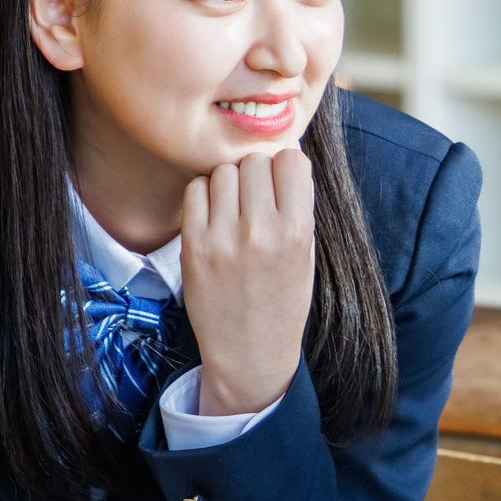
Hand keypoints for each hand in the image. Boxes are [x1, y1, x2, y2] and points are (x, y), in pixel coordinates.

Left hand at [182, 149, 315, 415]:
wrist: (249, 352)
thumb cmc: (283, 301)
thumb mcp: (306, 254)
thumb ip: (297, 205)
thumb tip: (283, 148)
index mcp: (296, 233)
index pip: (291, 160)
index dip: (287, 166)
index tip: (283, 180)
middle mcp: (260, 232)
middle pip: (255, 161)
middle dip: (258, 172)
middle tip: (257, 197)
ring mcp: (222, 239)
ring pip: (224, 171)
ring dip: (230, 181)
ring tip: (235, 207)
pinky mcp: (193, 246)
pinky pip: (195, 190)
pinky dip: (205, 195)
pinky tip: (215, 215)